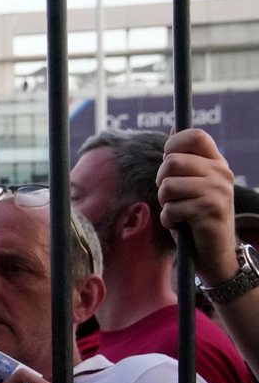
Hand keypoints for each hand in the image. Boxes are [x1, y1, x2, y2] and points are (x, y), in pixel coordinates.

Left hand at [156, 128, 237, 284]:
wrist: (214, 252)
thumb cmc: (195, 216)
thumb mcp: (191, 185)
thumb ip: (184, 161)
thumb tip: (172, 130)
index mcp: (216, 163)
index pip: (195, 136)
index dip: (173, 145)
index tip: (168, 161)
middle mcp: (221, 173)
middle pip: (171, 162)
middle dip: (161, 181)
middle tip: (171, 196)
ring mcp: (218, 192)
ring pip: (167, 186)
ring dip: (165, 203)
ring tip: (178, 211)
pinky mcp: (210, 211)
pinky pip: (171, 209)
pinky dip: (169, 220)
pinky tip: (181, 224)